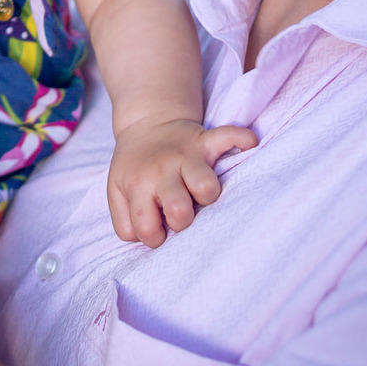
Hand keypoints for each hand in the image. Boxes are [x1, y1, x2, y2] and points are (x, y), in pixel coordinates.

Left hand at [107, 117, 257, 247]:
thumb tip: (145, 242)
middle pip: (178, 209)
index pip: (146, 228)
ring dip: (208, 194)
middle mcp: (164, 171)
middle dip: (181, 220)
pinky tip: (249, 145)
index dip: (153, 237)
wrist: (146, 123)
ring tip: (202, 193)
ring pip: (205, 184)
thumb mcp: (116, 190)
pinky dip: (241, 140)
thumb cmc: (135, 167)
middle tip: (180, 211)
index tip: (159, 226)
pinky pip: (228, 136)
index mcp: (140, 185)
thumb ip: (124, 220)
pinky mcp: (206, 140)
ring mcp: (187, 156)